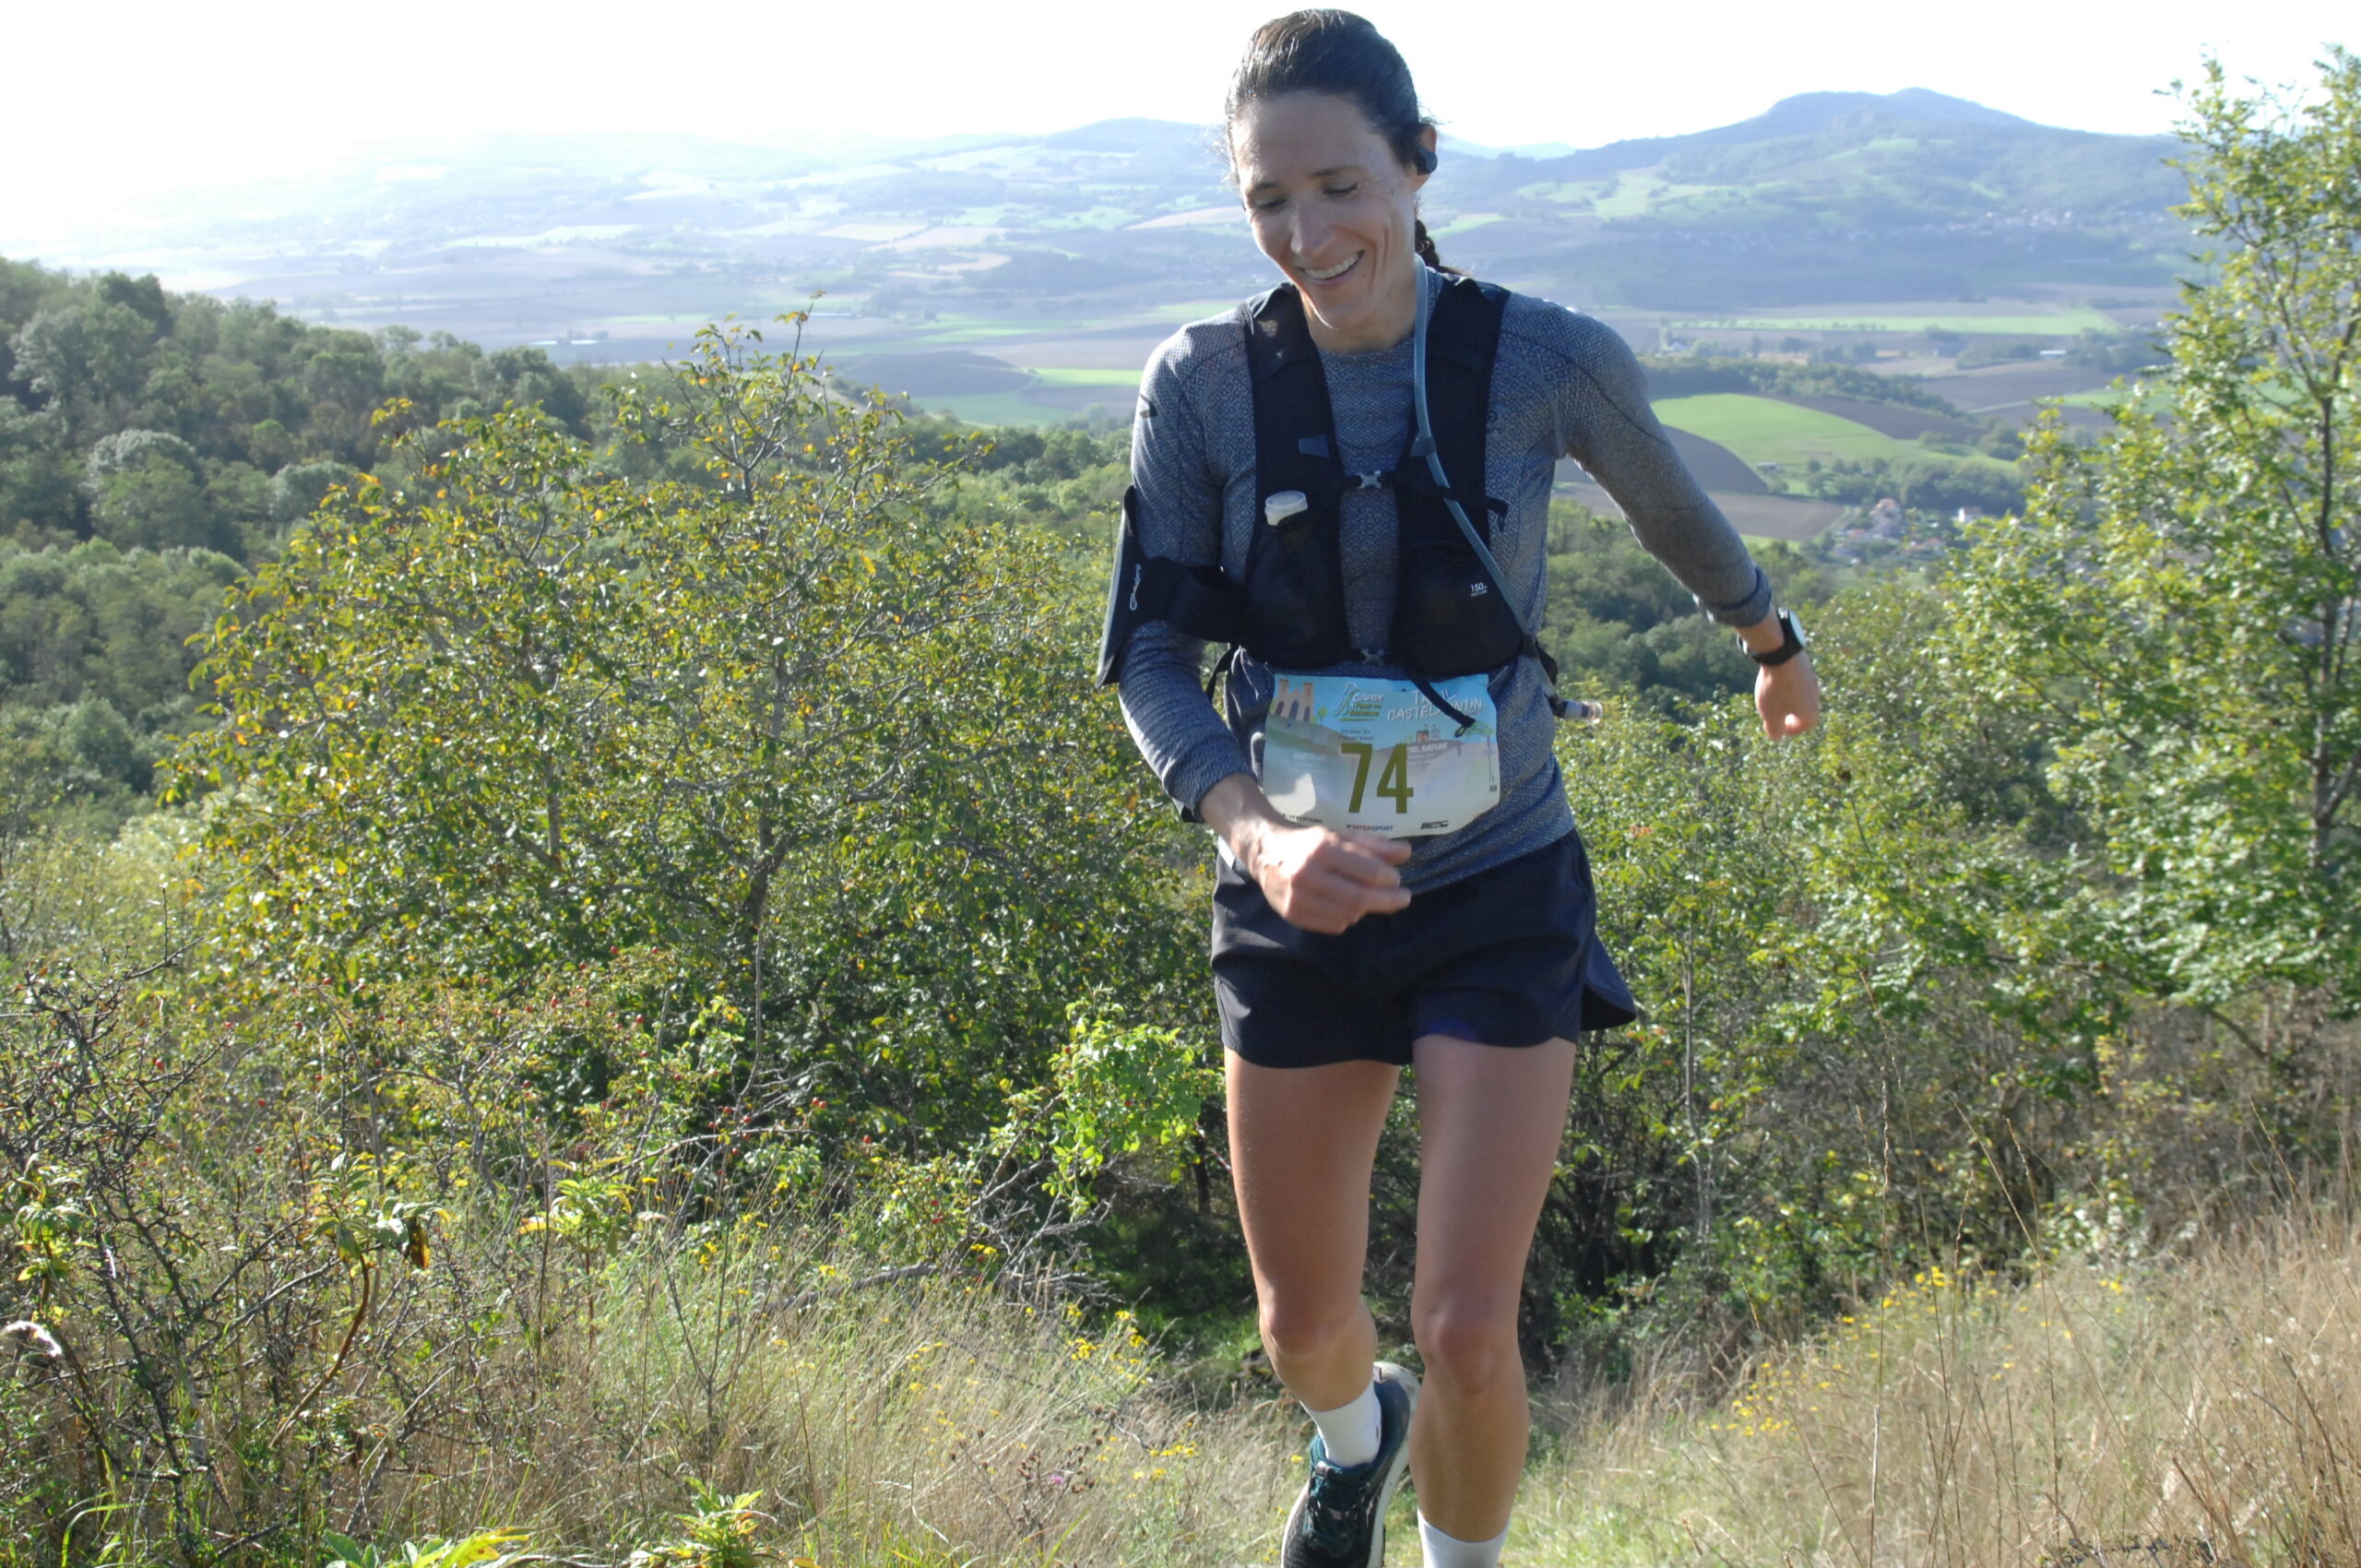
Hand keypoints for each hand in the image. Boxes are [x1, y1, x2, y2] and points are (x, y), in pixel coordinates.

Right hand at [1198, 774, 1411, 933]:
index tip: (1396, 880)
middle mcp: (1308, 874)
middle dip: (1386, 900)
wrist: (1265, 852)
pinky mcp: (1292, 914)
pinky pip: (1333, 925)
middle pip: (1358, 897)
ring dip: (1365, 909)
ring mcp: (1297, 897)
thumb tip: (1406, 852)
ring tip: (1368, 898)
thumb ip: (1374, 845)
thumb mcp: (1340, 836)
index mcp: (1322, 849)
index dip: (1387, 878)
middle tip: (1403, 899)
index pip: (1366, 871)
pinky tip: (1346, 907)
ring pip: (1347, 914)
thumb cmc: (1309, 843)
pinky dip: (1347, 918)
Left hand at [1755, 652, 1821, 738]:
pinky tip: (1772, 681)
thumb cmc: (1776, 690)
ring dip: (1787, 698)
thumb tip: (1776, 736)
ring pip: (1800, 693)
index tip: (1780, 728)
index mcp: (1810, 711)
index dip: (1793, 729)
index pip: (1807, 725)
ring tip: (1771, 698)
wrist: (1782, 656)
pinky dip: (1785, 685)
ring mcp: (1810, 679)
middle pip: (1804, 709)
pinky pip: (1795, 680)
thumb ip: (1774, 730)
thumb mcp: (1771, 715)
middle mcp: (1814, 695)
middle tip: (1775, 715)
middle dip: (1790, 714)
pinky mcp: (1803, 666)